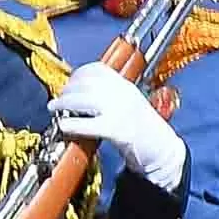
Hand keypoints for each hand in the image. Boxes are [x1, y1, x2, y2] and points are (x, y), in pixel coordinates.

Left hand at [47, 61, 188, 192]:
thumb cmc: (145, 128)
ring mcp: (120, 111)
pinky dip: (72, 124)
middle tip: (58, 99)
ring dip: (64, 104)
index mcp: (126, 85)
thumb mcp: (129, 102)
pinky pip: (88, 124)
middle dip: (67, 90)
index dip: (77, 74)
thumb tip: (79, 91)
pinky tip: (64, 126)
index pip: (97, 69)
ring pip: (83, 100)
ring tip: (55, 109)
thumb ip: (109, 94)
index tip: (69, 81)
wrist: (163, 150)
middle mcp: (123, 94)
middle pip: (86, 83)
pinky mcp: (117, 130)